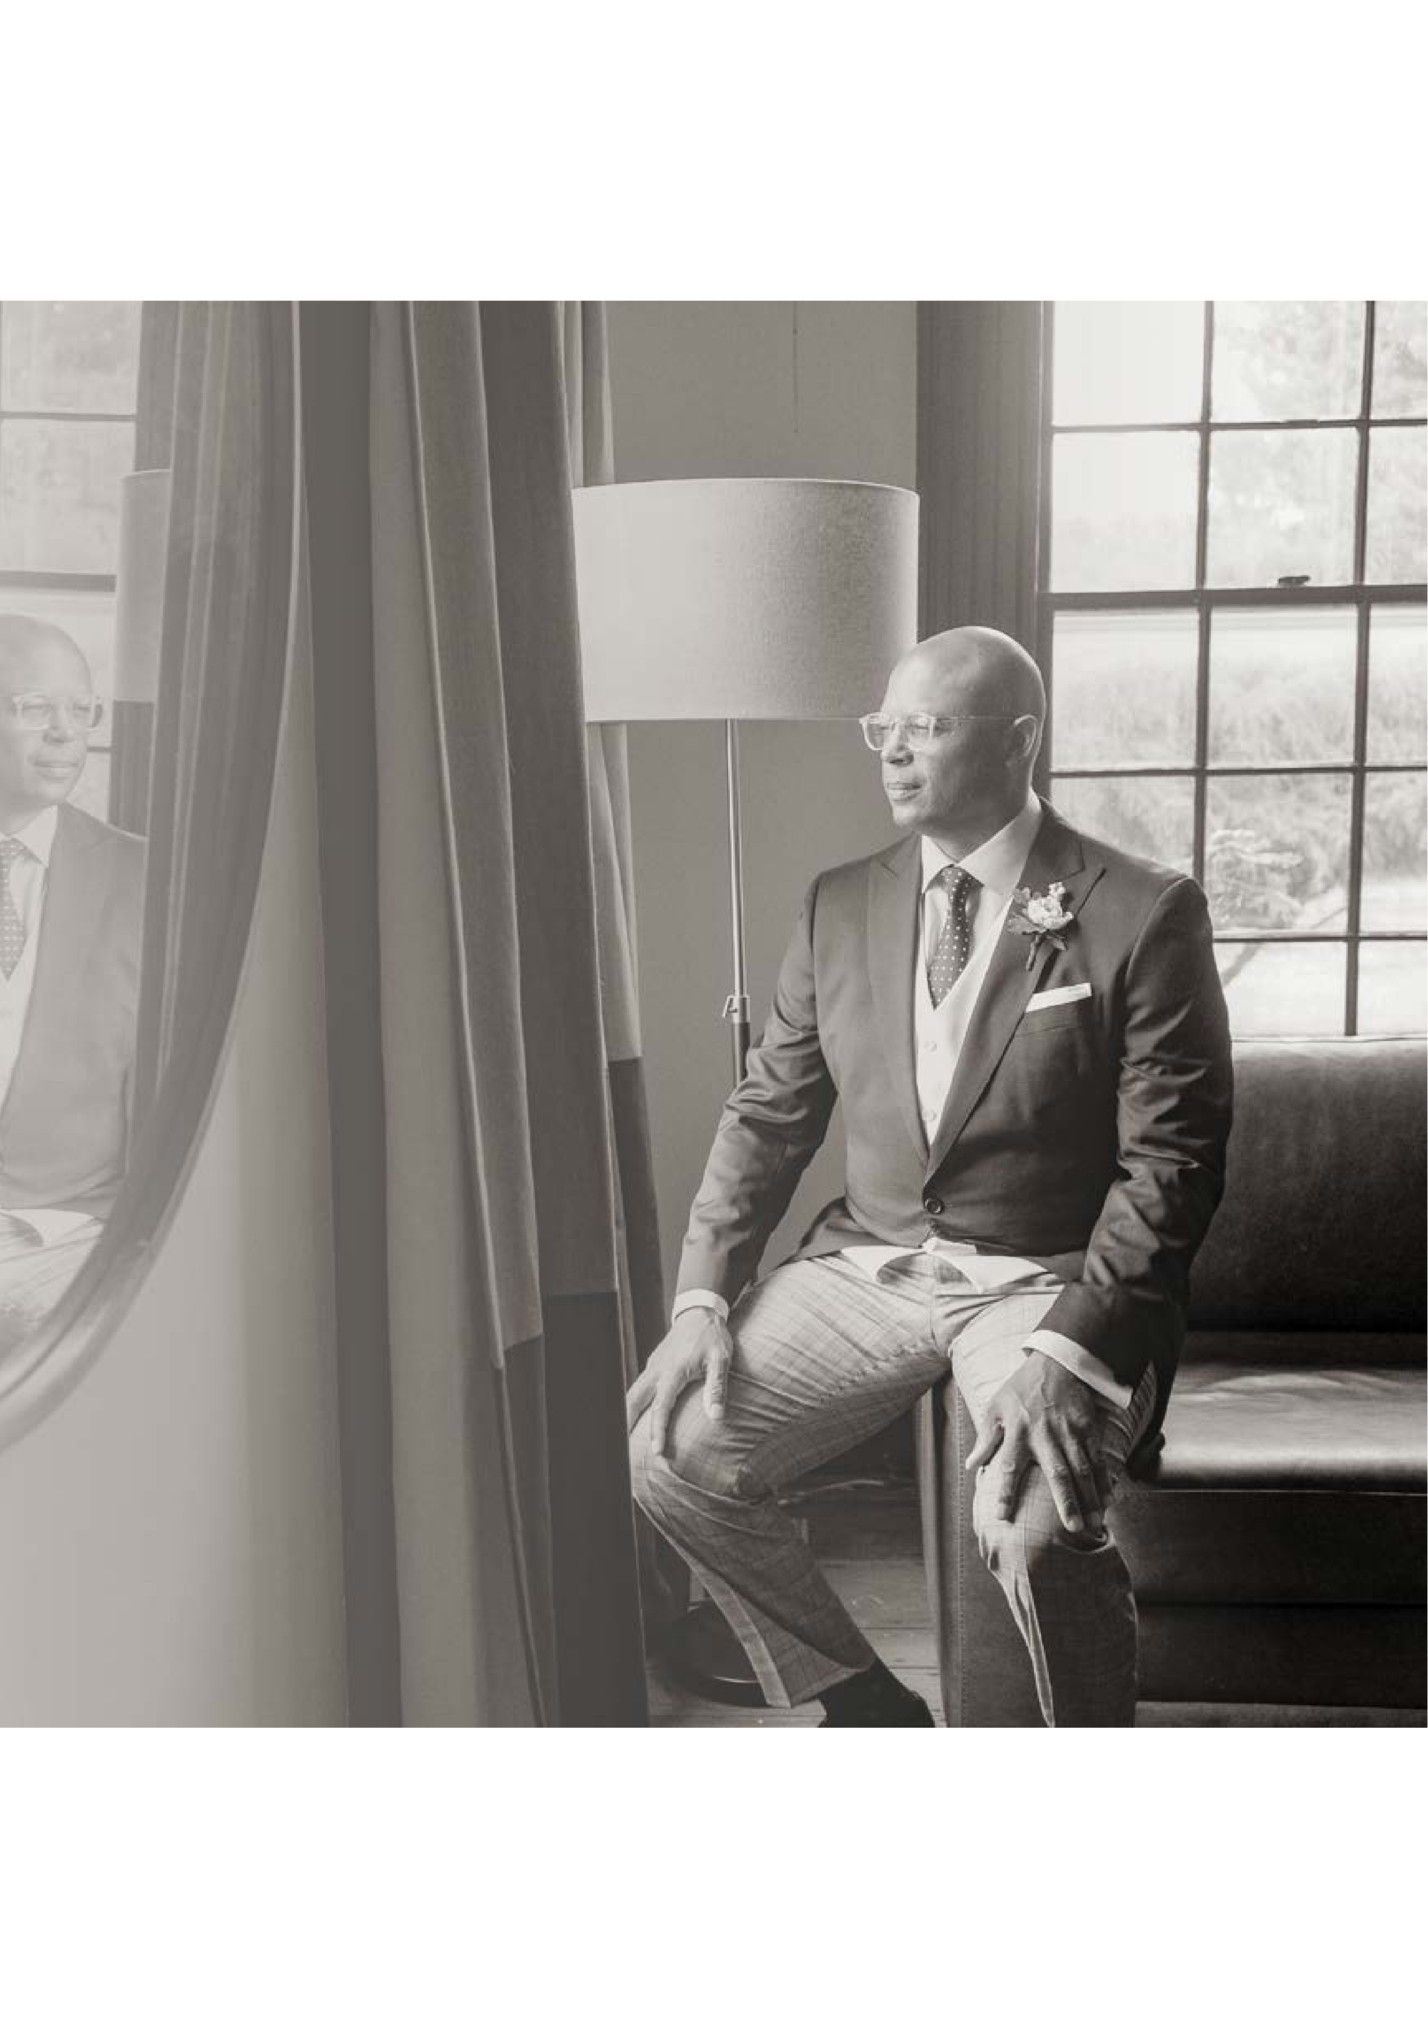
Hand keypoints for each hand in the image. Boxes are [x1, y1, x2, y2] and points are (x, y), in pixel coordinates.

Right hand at [625, 1307, 734, 1458]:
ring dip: (626, 1415)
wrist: (700, 1312)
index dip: (657, 1430)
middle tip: (622, 1450)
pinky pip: (639, 1388)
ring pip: (632, 1395)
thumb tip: (716, 1417)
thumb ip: (717, 1388)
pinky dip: (633, 1405)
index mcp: (673, 1372)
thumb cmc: (712, 1337)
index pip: (661, 1407)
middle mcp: (657, 1371)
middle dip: (626, 1425)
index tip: (656, 1451)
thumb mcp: (721, 1359)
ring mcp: (653, 1367)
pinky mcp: (653, 1366)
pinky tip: (634, 1417)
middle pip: (634, 1402)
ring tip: (622, 1439)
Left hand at [964, 1351, 1110, 1535]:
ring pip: (1082, 1469)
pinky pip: (1098, 1457)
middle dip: (1067, 1501)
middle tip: (1074, 1528)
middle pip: (1057, 1473)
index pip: (1008, 1467)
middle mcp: (1045, 1435)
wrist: (1056, 1362)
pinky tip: (1110, 1499)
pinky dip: (1105, 1479)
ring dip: (1090, 1497)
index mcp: (1018, 1432)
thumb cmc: (1021, 1389)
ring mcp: (1069, 1432)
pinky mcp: (1088, 1427)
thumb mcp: (996, 1407)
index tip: (1002, 1517)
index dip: (1005, 1492)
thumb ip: (986, 1439)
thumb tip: (971, 1465)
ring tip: (1096, 1522)